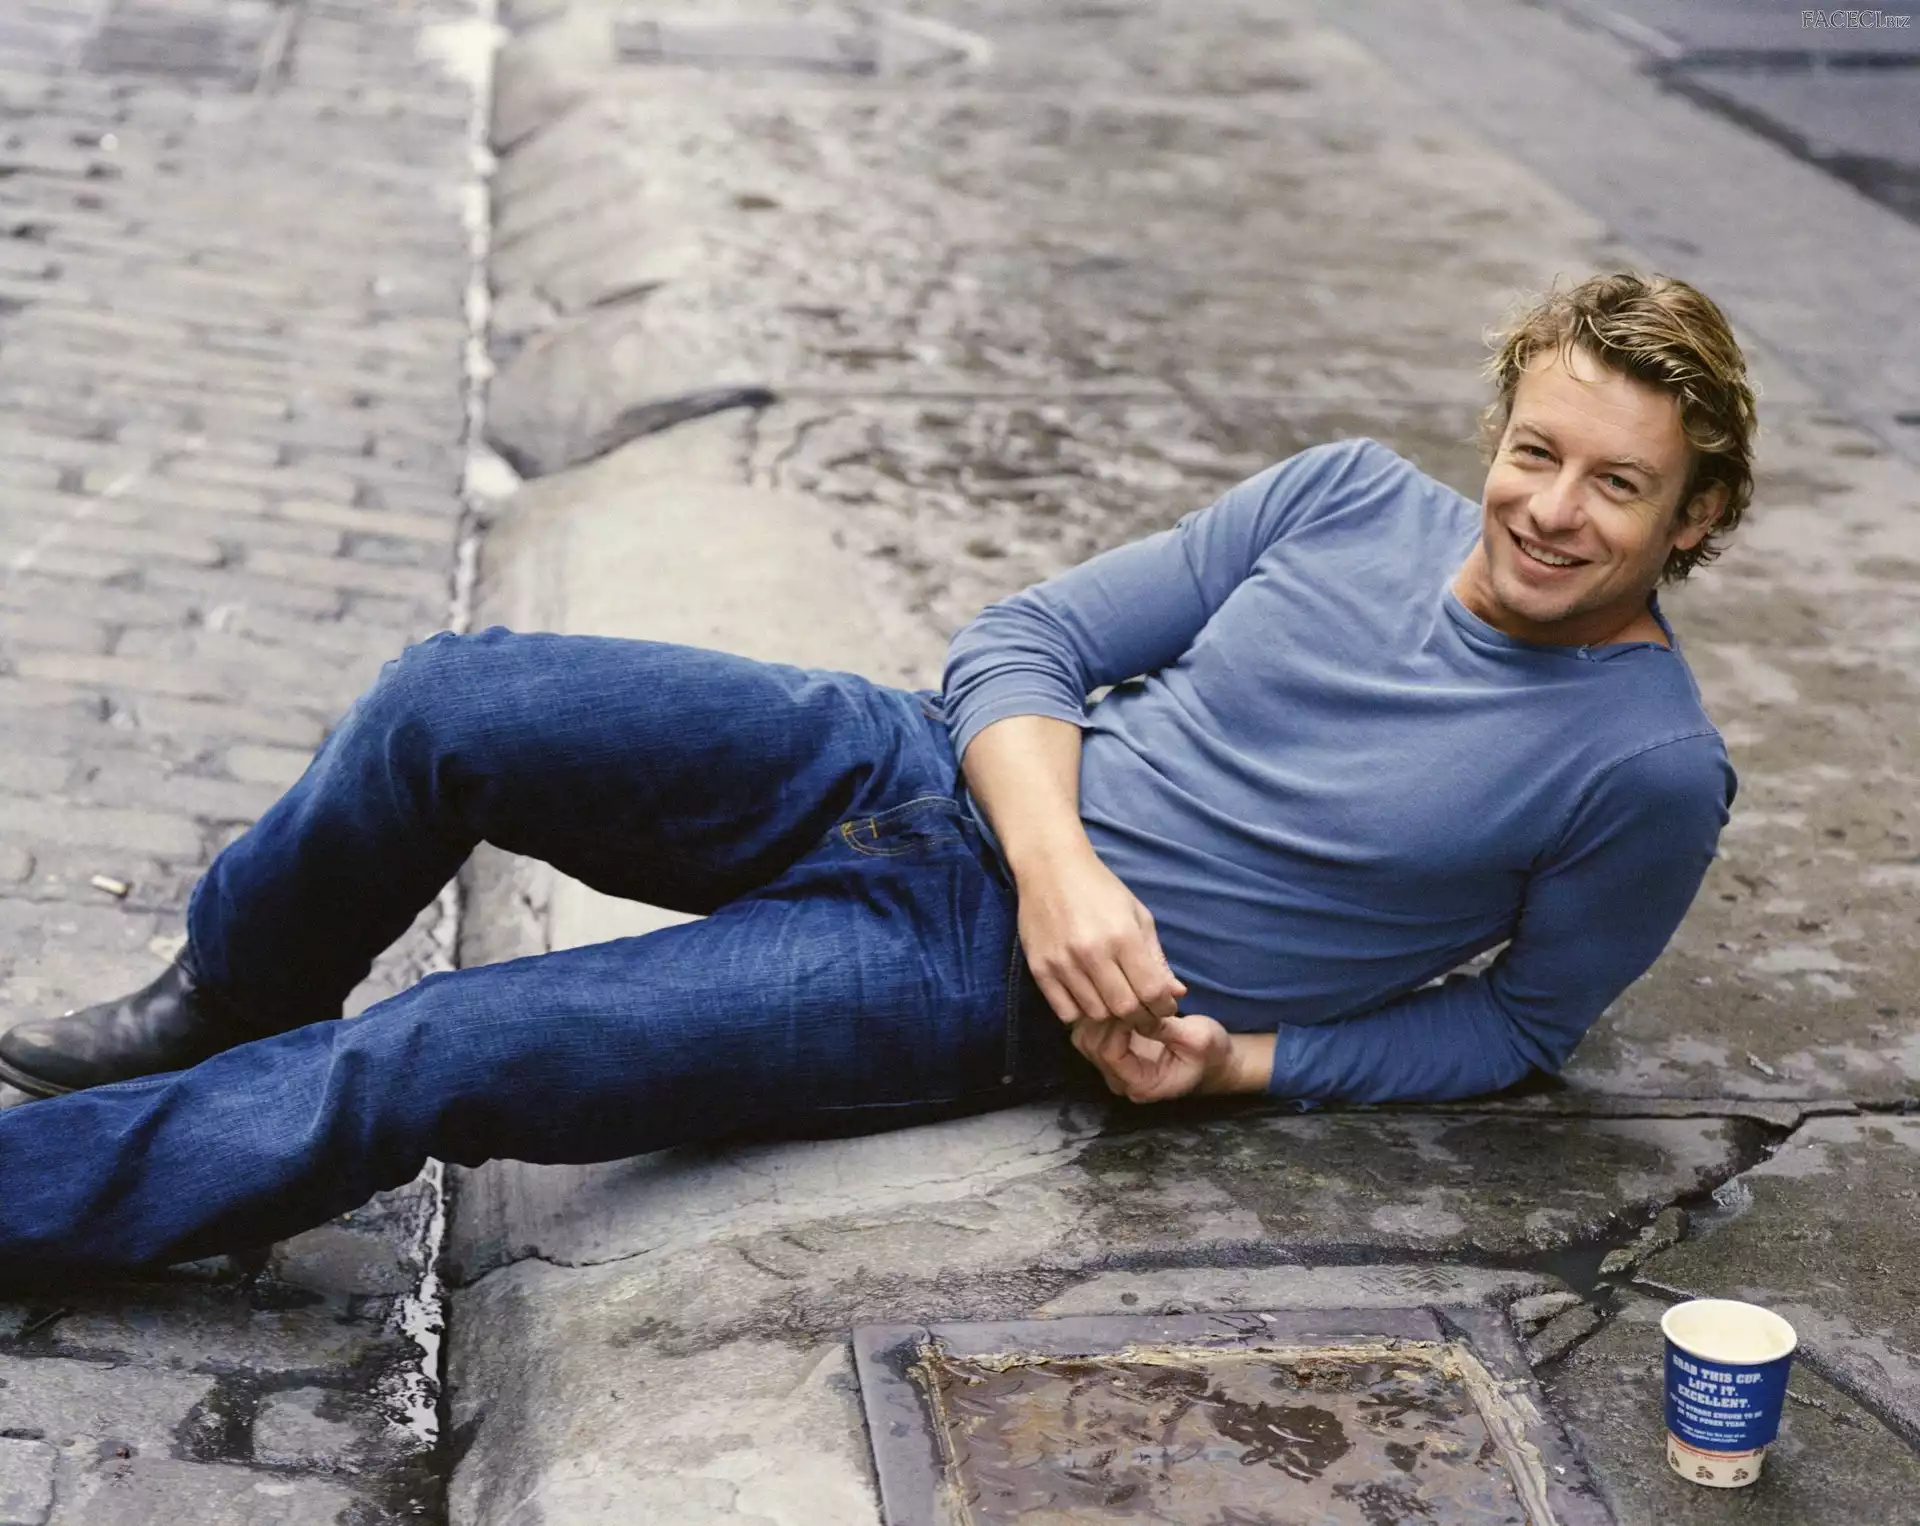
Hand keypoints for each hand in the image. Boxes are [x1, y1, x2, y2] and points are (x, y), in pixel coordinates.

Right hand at [1015, 845, 1185, 1032]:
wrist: (1050, 867)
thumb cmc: (1100, 888)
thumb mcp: (1137, 915)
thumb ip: (1156, 957)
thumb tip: (1176, 993)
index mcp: (1123, 936)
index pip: (1152, 991)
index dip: (1164, 1007)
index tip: (1165, 1007)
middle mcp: (1092, 953)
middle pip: (1125, 1009)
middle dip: (1141, 1017)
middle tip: (1143, 1013)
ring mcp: (1063, 963)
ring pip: (1096, 1014)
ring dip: (1110, 1014)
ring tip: (1114, 1001)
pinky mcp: (1040, 969)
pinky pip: (1065, 1012)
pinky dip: (1080, 1013)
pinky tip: (1087, 997)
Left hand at [1071, 1011, 1235, 1103]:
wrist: (1215, 1063)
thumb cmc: (1211, 1053)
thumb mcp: (1197, 1038)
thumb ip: (1165, 1028)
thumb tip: (1136, 1011)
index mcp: (1143, 1085)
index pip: (1110, 1054)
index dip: (1116, 1026)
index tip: (1134, 1005)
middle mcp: (1121, 1082)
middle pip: (1091, 1048)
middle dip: (1104, 1018)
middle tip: (1125, 994)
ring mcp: (1113, 1070)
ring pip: (1084, 1040)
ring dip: (1098, 1015)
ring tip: (1120, 995)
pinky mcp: (1111, 1054)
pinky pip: (1090, 1035)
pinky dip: (1097, 1015)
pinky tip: (1116, 999)